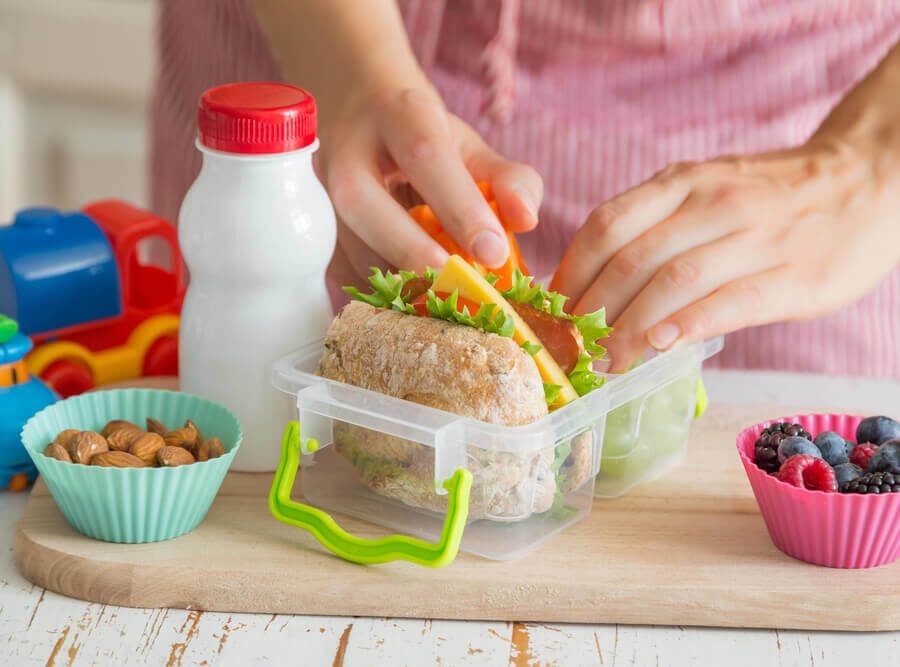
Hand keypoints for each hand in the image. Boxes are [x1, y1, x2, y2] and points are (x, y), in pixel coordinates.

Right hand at [319, 86, 541, 287]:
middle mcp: (345, 148)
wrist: (359, 119)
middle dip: (410, 249)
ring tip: (441, 298)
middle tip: (455, 284)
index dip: (460, 206)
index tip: (494, 252)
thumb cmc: (424, 140)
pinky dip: (379, 288)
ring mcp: (316, 188)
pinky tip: (411, 296)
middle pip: (362, 200)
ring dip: (395, 279)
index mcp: (397, 114)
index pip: (425, 155)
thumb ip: (510, 180)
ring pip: (345, 242)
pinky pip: (340, 267)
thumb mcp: (471, 148)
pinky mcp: (311, 227)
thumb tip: (526, 220)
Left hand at [552, 140, 899, 371]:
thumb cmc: (771, 196)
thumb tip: (595, 283)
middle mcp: (712, 202)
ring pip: (673, 283)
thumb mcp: (706, 187)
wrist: (865, 178)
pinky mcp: (794, 274)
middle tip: (571, 347)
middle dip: (591, 311)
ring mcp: (755, 236)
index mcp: (682, 182)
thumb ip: (656, 224)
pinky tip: (657, 348)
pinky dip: (685, 326)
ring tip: (604, 361)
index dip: (572, 273)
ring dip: (628, 329)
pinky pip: (730, 302)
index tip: (554, 311)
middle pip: (631, 260)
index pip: (607, 225)